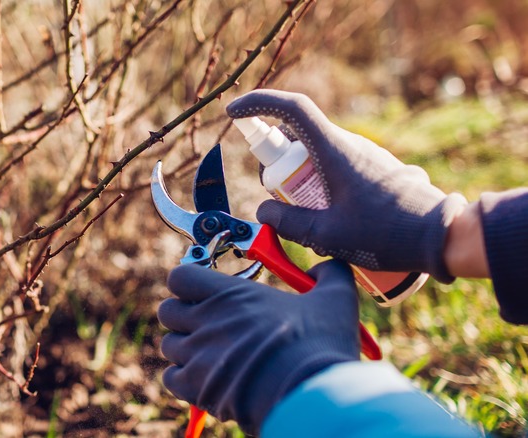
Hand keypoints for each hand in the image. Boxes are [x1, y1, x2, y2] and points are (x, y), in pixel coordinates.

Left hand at [158, 261, 359, 434]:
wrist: (310, 395)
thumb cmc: (320, 345)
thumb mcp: (335, 300)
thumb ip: (330, 274)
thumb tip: (329, 266)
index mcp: (231, 294)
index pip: (180, 276)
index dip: (187, 283)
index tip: (203, 292)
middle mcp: (207, 320)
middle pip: (167, 310)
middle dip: (183, 317)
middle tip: (207, 326)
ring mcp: (197, 353)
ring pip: (169, 345)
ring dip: (185, 349)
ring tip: (212, 357)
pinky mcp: (196, 386)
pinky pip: (170, 378)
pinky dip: (183, 380)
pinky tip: (207, 380)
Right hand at [227, 90, 467, 281]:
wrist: (442, 236)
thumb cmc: (386, 234)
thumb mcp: (326, 235)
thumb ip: (288, 223)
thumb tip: (263, 211)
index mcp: (334, 151)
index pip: (291, 109)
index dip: (258, 104)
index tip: (234, 113)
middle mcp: (350, 144)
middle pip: (299, 136)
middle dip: (276, 161)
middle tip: (274, 197)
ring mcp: (365, 155)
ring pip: (317, 154)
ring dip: (300, 177)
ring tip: (305, 218)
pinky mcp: (376, 169)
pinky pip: (337, 167)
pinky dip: (321, 184)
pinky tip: (330, 220)